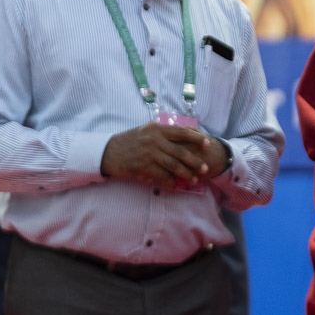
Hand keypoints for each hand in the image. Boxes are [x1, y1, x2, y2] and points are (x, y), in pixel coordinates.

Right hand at [100, 123, 225, 188]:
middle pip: (181, 151)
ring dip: (186, 173)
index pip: (182, 132)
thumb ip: (163, 132)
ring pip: (174, 165)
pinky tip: (177, 186)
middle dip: (195, 161)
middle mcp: (154, 140)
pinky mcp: (143, 166)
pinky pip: (161, 175)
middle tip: (205, 168)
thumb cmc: (129, 141)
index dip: (197, 138)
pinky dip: (171, 181)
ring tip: (194, 179)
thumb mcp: (146, 131)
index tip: (207, 144)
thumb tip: (184, 132)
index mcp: (157, 129)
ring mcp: (149, 153)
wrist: (107, 152)